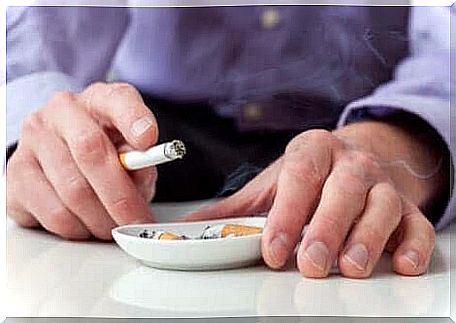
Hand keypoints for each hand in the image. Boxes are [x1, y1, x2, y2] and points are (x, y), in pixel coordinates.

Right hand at [7, 82, 157, 239]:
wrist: (63, 153)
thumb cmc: (106, 150)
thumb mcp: (132, 149)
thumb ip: (142, 158)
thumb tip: (140, 172)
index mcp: (99, 100)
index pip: (117, 101)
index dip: (134, 119)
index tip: (148, 139)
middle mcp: (62, 112)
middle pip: (91, 153)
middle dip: (121, 196)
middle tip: (137, 221)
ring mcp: (34, 140)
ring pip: (73, 191)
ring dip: (101, 219)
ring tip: (114, 227)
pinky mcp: (17, 173)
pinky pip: (53, 212)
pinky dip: (78, 228)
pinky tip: (87, 226)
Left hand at [183, 123, 440, 277]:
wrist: (351, 161)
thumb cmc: (307, 177)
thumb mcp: (270, 186)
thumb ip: (233, 210)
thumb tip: (186, 229)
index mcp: (313, 151)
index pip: (300, 176)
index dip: (287, 212)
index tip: (273, 248)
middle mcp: (351, 163)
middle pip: (343, 190)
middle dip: (326, 228)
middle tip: (310, 263)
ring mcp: (382, 184)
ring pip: (382, 206)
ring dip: (367, 238)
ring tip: (350, 267)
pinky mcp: (407, 208)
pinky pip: (416, 224)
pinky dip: (413, 244)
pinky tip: (401, 264)